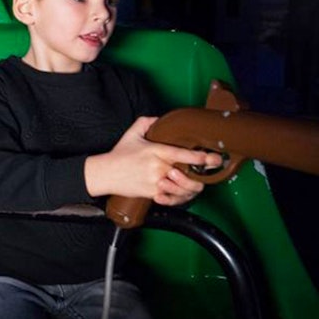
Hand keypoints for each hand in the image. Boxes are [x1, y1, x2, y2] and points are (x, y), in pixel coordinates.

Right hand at [84, 116, 213, 203]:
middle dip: (199, 177)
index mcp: (156, 151)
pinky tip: (179, 193)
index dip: (201, 157)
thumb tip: (160, 119)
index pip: (183, 154)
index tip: (213, 158)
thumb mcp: (132, 133)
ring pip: (182, 189)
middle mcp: (158, 168)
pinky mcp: (152, 194)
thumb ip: (147, 122)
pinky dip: (178, 198)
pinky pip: (172, 199)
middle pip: (187, 175)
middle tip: (204, 174)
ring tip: (192, 184)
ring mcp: (156, 182)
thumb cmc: (119, 155)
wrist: (105, 174)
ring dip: (190, 188)